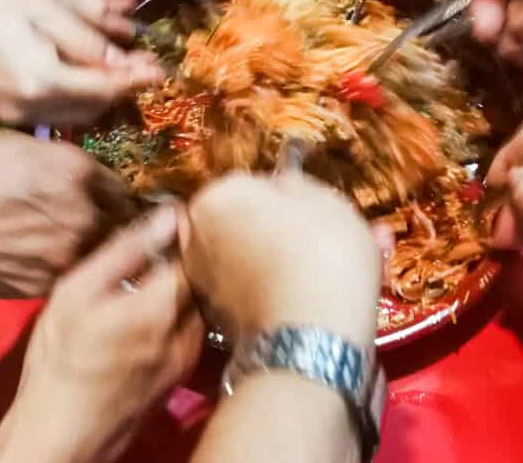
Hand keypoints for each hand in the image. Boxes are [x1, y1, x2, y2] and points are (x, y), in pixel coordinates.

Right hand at [0, 0, 163, 125]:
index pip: (105, 88)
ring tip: (121, 71)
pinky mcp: (8, 120)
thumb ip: (87, 40)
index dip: (136, 80)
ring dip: (102, 98)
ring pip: (78, 118)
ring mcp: (17, 120)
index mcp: (42, 80)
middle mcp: (31, 110)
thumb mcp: (43, 11)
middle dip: (122, 89)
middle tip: (145, 65)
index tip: (161, 70)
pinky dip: (77, 102)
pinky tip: (85, 80)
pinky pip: (57, 117)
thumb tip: (126, 60)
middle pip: (96, 109)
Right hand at [0, 131, 134, 298]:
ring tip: (54, 244)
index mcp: (77, 170)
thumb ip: (58, 162)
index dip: (109, 193)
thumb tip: (74, 174)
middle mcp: (84, 213)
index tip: (106, 199)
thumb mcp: (16, 146)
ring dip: (85, 250)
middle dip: (107, 223)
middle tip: (85, 223)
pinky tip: (32, 259)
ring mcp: (67, 254)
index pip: (117, 186)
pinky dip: (58, 269)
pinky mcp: (47, 286)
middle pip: (116, 223)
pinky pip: (65, 275)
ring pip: (94, 254)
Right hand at [0, 206, 203, 462]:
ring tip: (156, 272)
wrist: (62, 430)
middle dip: (188, 255)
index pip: (195, 249)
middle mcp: (185, 330)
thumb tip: (164, 215)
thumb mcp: (77, 291)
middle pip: (204, 276)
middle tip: (164, 239)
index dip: (184, 227)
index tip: (170, 213)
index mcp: (161, 305)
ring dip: (185, 284)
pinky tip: (152, 308)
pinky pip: (192, 328)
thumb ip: (124, 250)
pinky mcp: (181, 374)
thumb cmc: (60, 358)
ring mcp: (187, 356)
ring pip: (200, 303)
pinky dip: (180, 311)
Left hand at [183, 173, 381, 344]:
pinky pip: (246, 291)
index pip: (249, 184)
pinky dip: (266, 291)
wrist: (311, 337)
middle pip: (237, 222)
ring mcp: (203, 280)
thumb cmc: (322, 255)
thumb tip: (283, 186)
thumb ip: (296, 185)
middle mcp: (197, 235)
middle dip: (268, 230)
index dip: (281, 197)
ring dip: (267, 261)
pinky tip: (300, 297)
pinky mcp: (216, 318)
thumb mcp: (326, 200)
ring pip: (241, 259)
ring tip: (312, 272)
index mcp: (217, 195)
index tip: (307, 212)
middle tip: (311, 241)